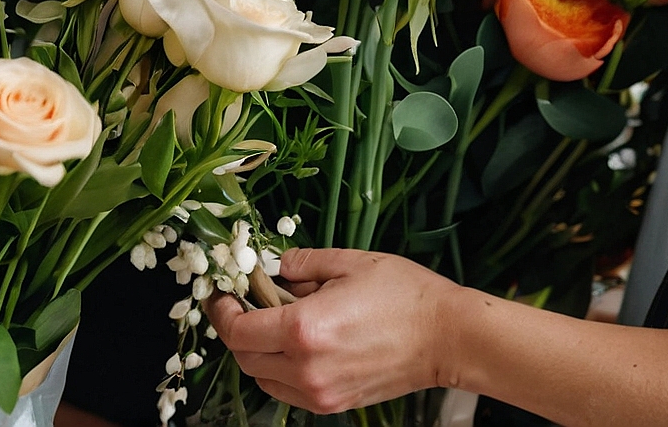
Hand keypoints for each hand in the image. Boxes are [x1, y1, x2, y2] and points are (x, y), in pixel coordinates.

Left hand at [207, 247, 464, 413]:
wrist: (446, 337)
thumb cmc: (403, 294)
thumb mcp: (349, 262)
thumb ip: (303, 262)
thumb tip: (274, 266)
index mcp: (304, 330)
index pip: (238, 331)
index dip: (221, 311)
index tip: (222, 293)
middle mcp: (305, 368)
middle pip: (244, 358)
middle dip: (238, 329)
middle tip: (247, 302)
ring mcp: (319, 393)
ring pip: (262, 379)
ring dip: (257, 352)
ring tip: (274, 323)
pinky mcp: (333, 405)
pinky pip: (287, 392)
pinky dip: (279, 371)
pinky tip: (297, 346)